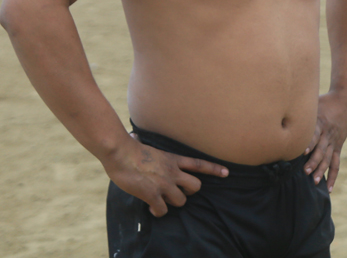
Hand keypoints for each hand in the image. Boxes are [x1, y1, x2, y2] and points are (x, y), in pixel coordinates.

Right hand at [103, 134, 228, 216]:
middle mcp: (172, 171)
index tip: (226, 173)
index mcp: (173, 159)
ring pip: (181, 201)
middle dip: (189, 191)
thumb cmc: (127, 147)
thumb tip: (133, 135)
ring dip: (172, 202)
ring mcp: (164, 183)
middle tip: (176, 191)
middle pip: (196, 186)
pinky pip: (163, 210)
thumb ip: (145, 143)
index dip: (214, 169)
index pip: (199, 164)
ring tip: (160, 199)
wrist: (119, 152)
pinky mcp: (153, 194)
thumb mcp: (144, 143)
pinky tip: (151, 208)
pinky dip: (158, 211)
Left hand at [304, 92, 346, 190]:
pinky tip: (329, 187)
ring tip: (315, 181)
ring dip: (321, 170)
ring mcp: (334, 142)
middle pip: (321, 150)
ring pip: (328, 158)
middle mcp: (328, 134)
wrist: (346, 100)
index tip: (302, 151)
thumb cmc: (324, 101)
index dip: (309, 143)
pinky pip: (336, 163)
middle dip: (313, 161)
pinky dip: (333, 176)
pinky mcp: (338, 146)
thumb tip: (282, 109)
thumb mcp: (312, 102)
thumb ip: (299, 109)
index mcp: (321, 122)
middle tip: (305, 172)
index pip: (315, 134)